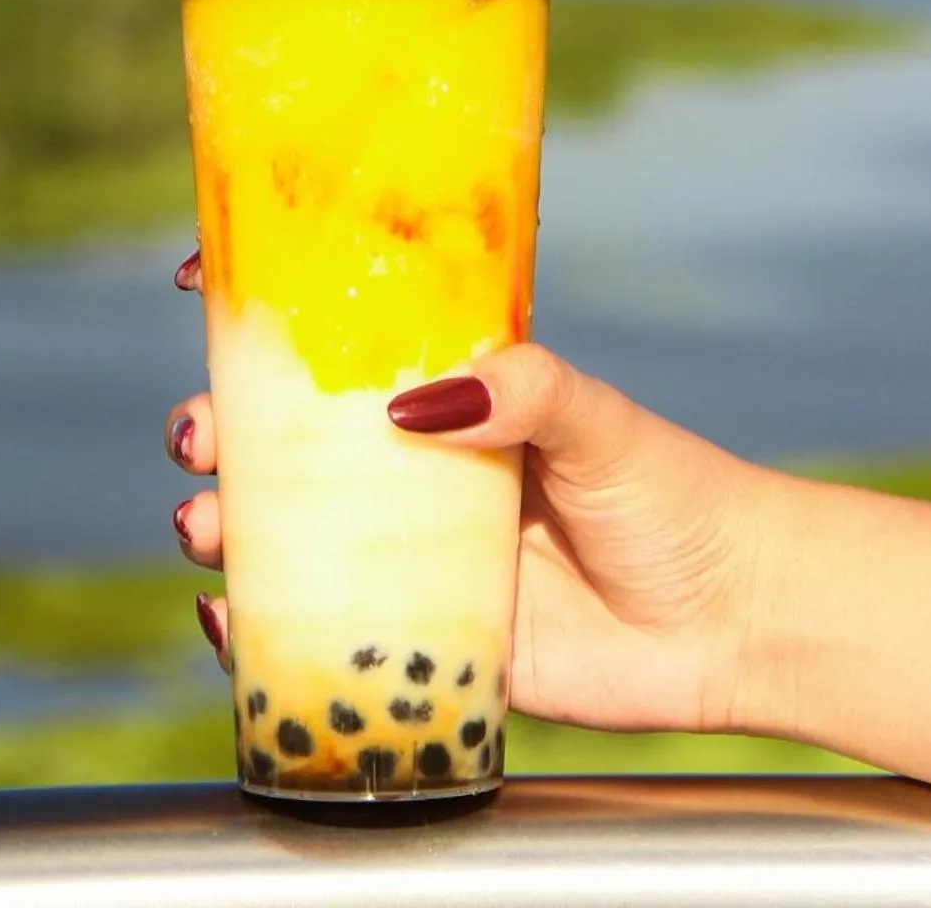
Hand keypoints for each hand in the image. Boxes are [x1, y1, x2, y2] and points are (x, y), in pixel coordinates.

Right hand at [162, 248, 777, 735]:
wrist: (736, 623)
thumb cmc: (675, 496)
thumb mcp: (600, 419)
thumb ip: (523, 390)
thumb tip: (416, 403)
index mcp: (453, 397)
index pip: (345, 343)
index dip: (265, 314)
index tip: (194, 281)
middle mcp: (421, 473)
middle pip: (289, 442)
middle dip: (222, 431)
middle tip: (201, 436)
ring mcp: (417, 561)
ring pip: (290, 536)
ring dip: (228, 525)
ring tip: (208, 526)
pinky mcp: (428, 649)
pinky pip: (323, 638)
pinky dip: (258, 632)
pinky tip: (225, 619)